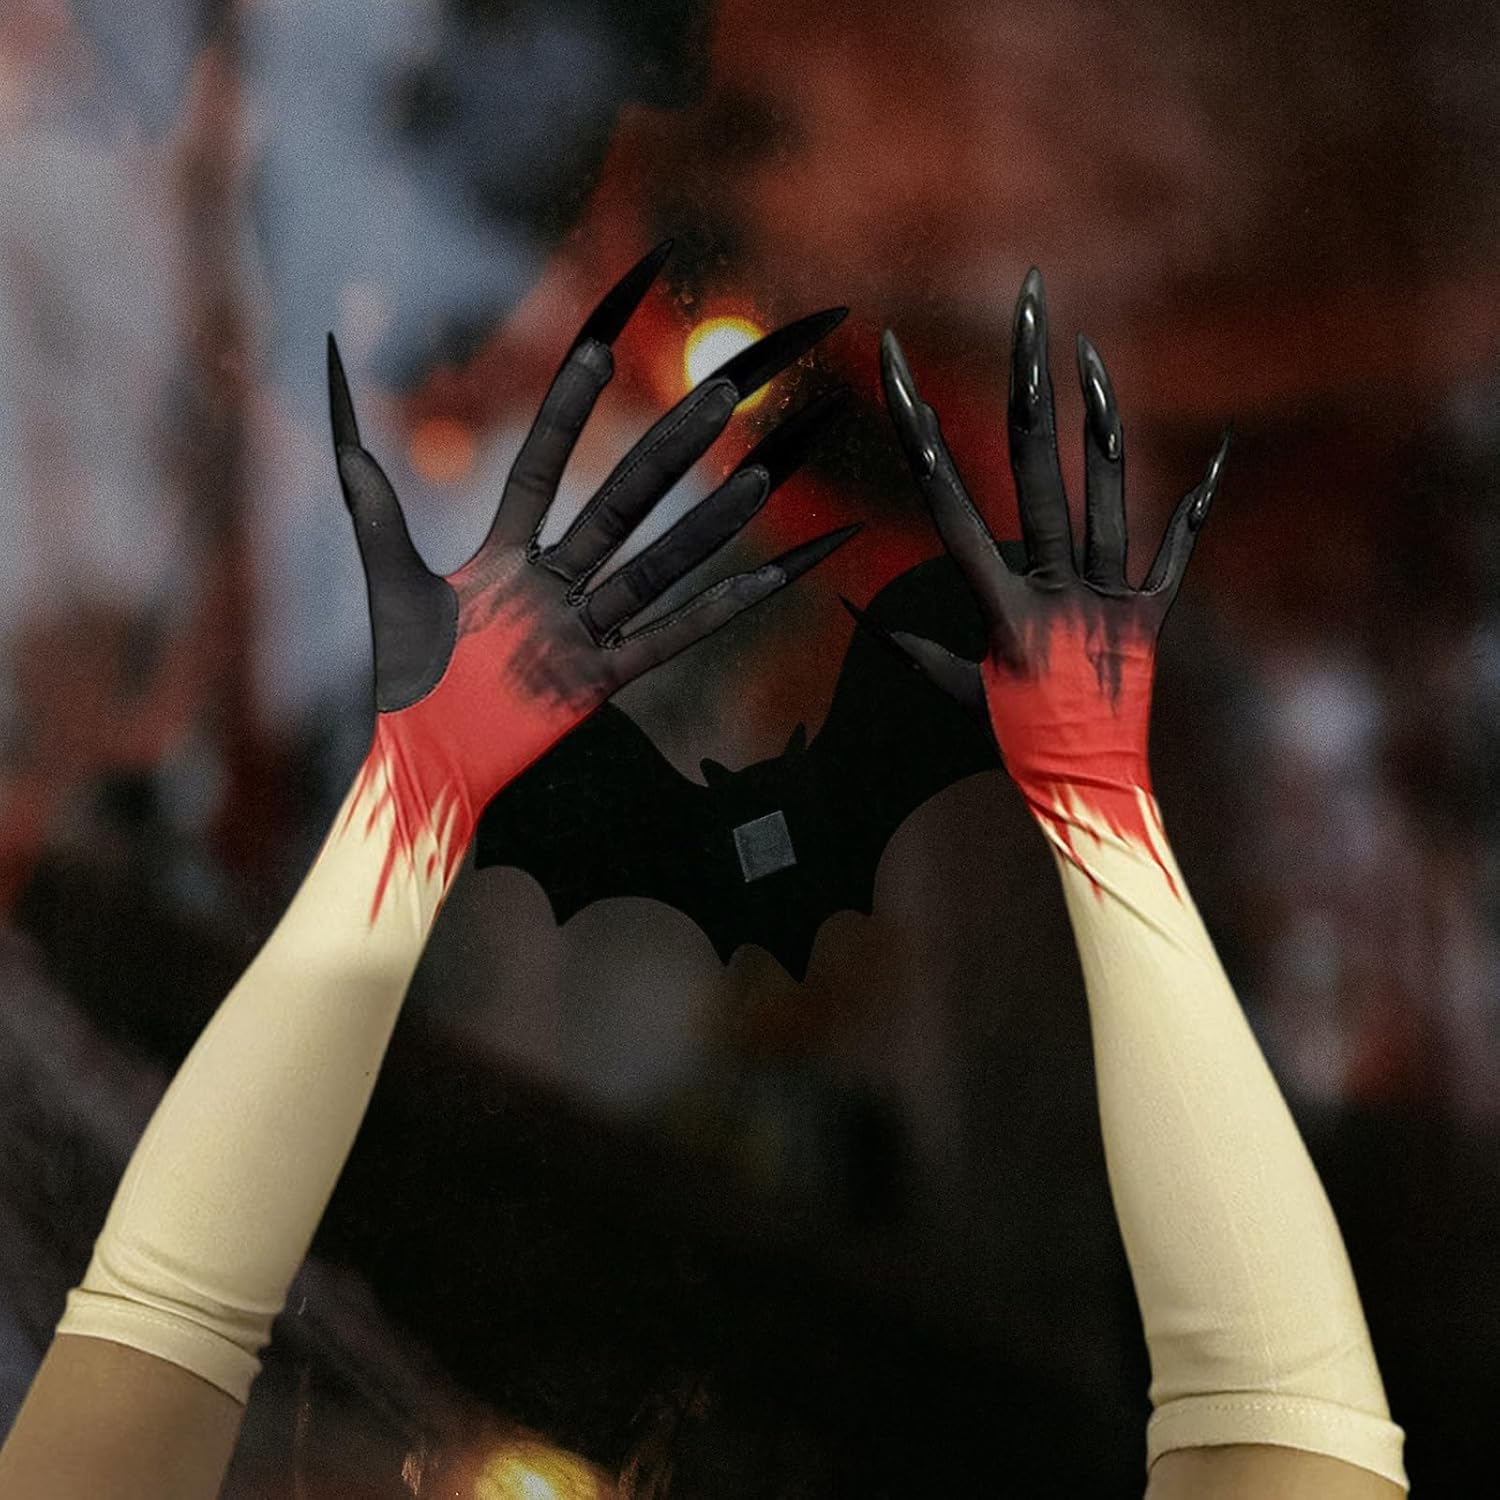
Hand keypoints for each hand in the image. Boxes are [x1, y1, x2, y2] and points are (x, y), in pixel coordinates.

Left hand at [331, 242, 854, 891]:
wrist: (423, 759)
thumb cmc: (405, 679)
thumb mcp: (390, 584)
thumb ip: (376, 511)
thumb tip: (345, 440)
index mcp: (506, 556)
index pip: (542, 468)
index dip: (567, 411)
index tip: (599, 348)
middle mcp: (555, 584)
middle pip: (620, 506)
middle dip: (668, 451)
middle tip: (717, 394)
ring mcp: (583, 630)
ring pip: (657, 567)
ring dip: (709, 526)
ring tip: (761, 478)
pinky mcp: (601, 679)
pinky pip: (670, 640)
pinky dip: (721, 612)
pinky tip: (771, 579)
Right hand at [871, 268, 1227, 862]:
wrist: (1093, 791)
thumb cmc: (1018, 743)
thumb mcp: (960, 694)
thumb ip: (918, 650)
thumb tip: (862, 617)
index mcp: (1001, 609)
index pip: (948, 506)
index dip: (917, 431)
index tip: (896, 368)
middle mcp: (1055, 589)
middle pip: (1034, 467)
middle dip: (1027, 377)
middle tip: (1027, 302)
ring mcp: (1110, 598)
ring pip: (1108, 489)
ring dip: (1098, 415)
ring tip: (1088, 352)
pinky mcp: (1154, 613)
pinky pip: (1178, 546)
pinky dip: (1200, 497)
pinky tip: (1220, 448)